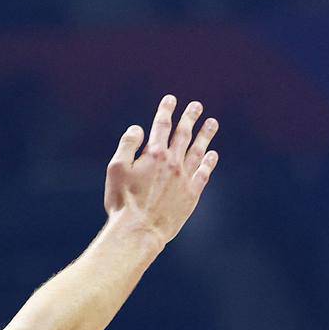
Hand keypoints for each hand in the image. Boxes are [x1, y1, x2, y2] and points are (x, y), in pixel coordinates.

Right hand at [104, 95, 218, 246]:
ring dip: (205, 135)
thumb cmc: (122, 201)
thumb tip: (138, 129)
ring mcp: (185, 178)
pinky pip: (204, 173)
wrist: (139, 230)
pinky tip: (213, 155)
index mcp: (153, 154)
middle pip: (184, 134)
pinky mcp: (192, 194)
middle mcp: (173, 162)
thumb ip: (127, 145)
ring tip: (212, 123)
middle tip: (196, 106)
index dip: (166, 110)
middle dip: (190, 118)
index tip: (171, 99)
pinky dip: (209, 162)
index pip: (162, 126)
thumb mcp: (115, 169)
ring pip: (198, 150)